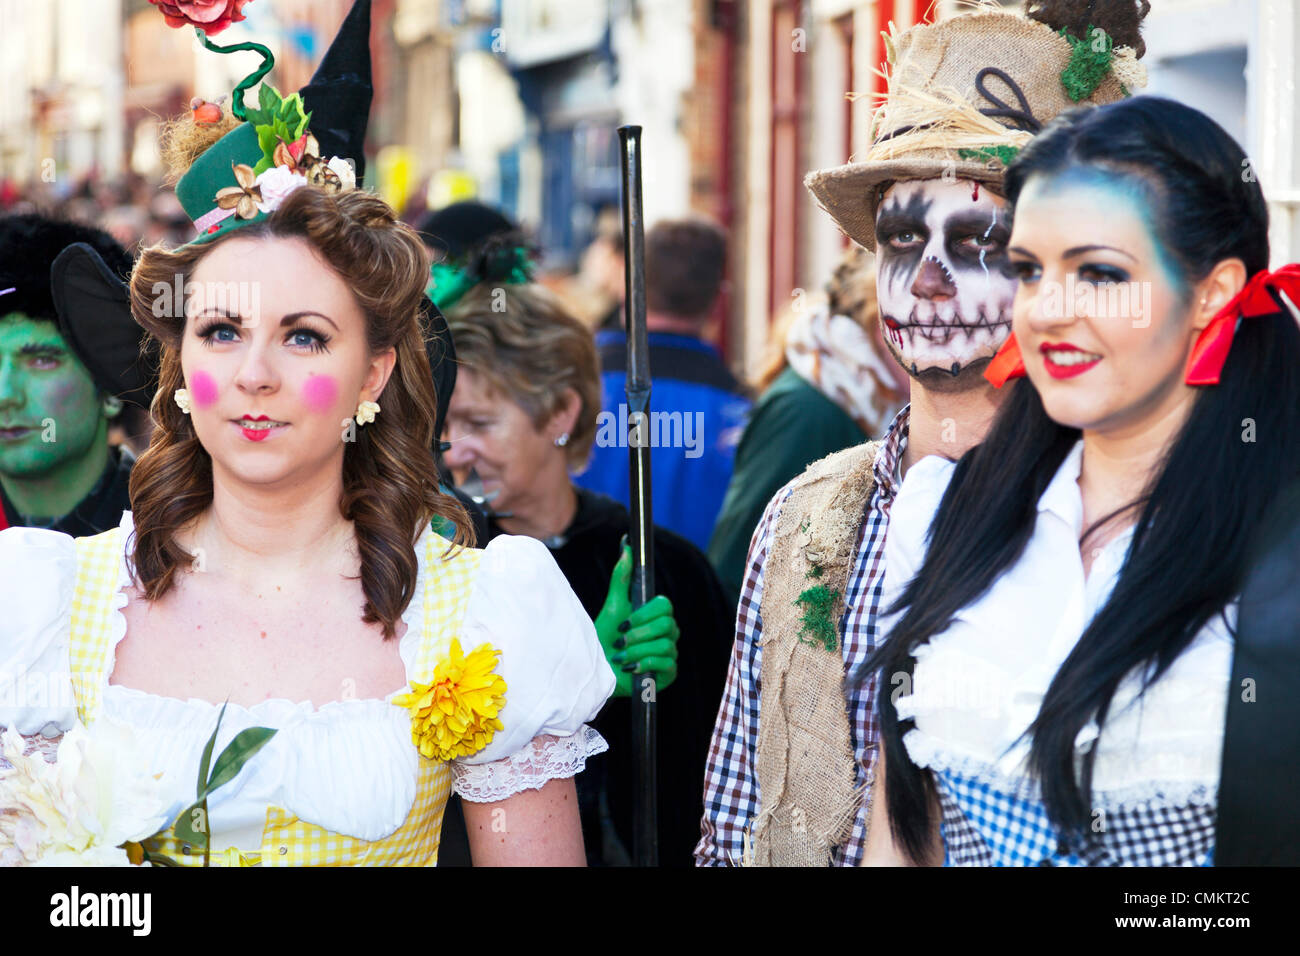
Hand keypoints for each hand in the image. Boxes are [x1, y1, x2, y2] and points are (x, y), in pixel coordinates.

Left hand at [592, 543, 679, 696]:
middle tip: (619, 640)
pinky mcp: (669, 673)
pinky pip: (666, 664)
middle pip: (666, 625)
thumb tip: (626, 546)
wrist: (599, 670)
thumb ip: (621, 577)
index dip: (645, 614)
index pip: (664, 605)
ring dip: (636, 651)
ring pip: (664, 646)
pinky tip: (630, 668)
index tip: (625, 621)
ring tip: (620, 657)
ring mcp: (670, 652)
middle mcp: (668, 632)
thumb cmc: (606, 637)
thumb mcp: (613, 606)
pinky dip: (644, 665)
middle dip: (638, 634)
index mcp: (656, 615)